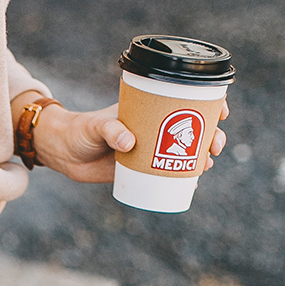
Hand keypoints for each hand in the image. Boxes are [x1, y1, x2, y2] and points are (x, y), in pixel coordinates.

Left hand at [27, 97, 229, 181]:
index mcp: (148, 109)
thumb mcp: (95, 126)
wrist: (63, 153)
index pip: (184, 100)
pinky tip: (192, 185)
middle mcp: (153, 128)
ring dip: (200, 158)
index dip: (208, 103)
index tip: (221, 110)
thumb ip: (110, 130)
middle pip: (192, 129)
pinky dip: (181, 180)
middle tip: (215, 144)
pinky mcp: (140, 170)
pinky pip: (167, 175)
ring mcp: (148, 150)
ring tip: (206, 164)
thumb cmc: (79, 131)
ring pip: (183, 153)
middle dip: (211, 135)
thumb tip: (129, 142)